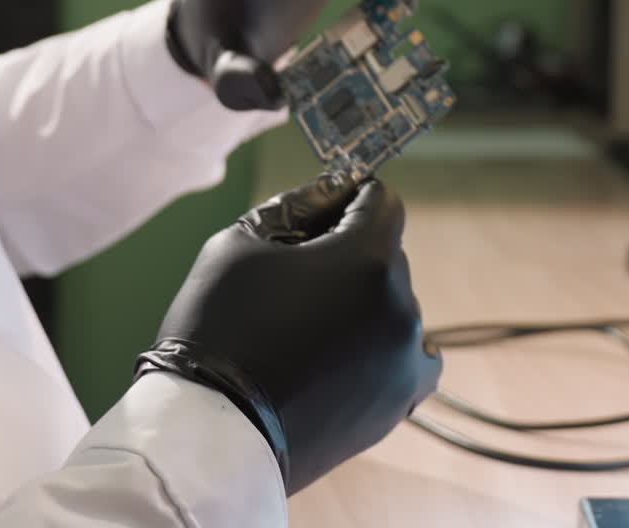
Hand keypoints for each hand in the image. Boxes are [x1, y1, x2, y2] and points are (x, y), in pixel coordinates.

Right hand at [135, 174, 440, 494]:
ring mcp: (405, 359)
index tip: (317, 212)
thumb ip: (295, 206)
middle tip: (294, 272)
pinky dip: (388, 343)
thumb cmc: (220, 327)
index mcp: (367, 259)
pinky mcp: (398, 402)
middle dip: (347, 248)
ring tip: (306, 322)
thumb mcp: (241, 241)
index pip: (382, 200)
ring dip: (361, 298)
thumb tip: (330, 193)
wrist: (214, 435)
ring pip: (392, 302)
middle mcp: (400, 305)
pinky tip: (355, 346)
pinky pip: (413, 357)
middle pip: (385, 251)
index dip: (348, 196)